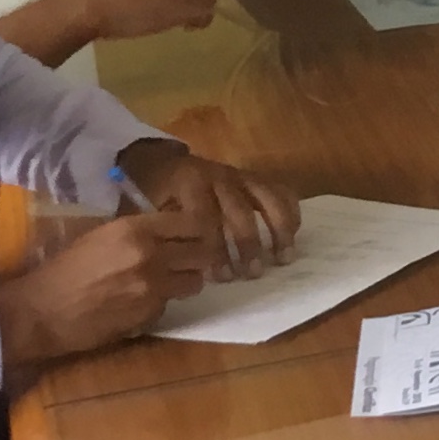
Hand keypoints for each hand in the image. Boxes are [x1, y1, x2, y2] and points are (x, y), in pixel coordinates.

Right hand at [0, 212, 218, 363]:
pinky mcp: (150, 314)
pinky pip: (171, 303)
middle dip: (201, 256)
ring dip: (187, 280)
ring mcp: (154, 287)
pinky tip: (141, 301)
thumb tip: (170, 231)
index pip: (192, 222)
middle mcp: (152, 255)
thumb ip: (139, 231)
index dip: (198, 229)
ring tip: (171, 281)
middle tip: (192, 259)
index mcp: (136, 229)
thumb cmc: (65, 268)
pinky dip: (163, 302)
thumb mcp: (103, 235)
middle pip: (204, 252)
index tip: (195, 235)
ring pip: (196, 282)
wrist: (43, 311)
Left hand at [116, 138, 301, 281]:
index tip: (220, 276)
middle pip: (239, 210)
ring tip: (283, 258)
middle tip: (252, 274)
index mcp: (189, 182)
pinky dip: (290, 212)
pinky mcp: (253, 177)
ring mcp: (239, 174)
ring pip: (267, 198)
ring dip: (278, 229)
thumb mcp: (145, 210)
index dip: (214, 247)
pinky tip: (293, 236)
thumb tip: (181, 267)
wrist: (159, 163)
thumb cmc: (151, 194)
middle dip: (248, 244)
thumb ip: (163, 233)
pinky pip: (280, 190)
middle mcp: (218, 175)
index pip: (206, 217)